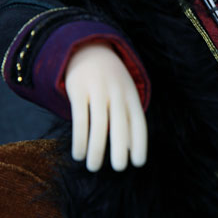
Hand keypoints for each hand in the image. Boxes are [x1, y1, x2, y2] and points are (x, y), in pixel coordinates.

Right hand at [64, 42, 147, 170]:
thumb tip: (128, 150)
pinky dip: (79, 139)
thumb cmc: (110, 81)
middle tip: (119, 168)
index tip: (138, 162)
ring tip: (93, 167)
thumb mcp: (123, 94)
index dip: (139, 142)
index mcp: (130, 95)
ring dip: (96, 148)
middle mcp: (116, 92)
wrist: (87, 49)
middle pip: (120, 123)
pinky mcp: (78, 90)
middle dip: (120, 147)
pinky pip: (80, 118)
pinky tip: (78, 154)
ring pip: (99, 123)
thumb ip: (127, 119)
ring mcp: (97, 90)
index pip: (138, 121)